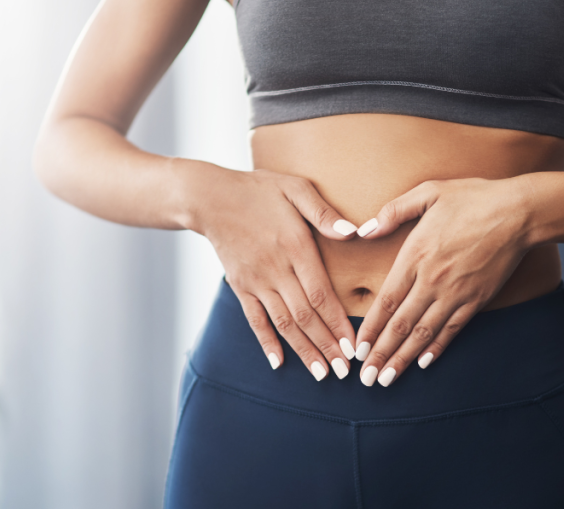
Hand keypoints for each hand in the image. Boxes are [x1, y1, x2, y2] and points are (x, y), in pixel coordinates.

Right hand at [188, 164, 359, 380]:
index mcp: (295, 246)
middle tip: (346, 371)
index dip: (338, 322)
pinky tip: (278, 362)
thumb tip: (353, 231)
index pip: (321, 293)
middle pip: (305, 315)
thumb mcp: (295, 189)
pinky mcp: (240, 286)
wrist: (210, 197)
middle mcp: (276, 269)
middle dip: (327, 346)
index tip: (353, 345)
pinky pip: (254, 319)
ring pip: (283, 323)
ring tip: (322, 373)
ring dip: (303, 350)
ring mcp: (256, 281)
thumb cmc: (259, 190)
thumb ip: (324, 213)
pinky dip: (266, 342)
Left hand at [352, 177, 533, 386]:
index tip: (358, 349)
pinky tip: (422, 362)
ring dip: (404, 359)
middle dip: (382, 354)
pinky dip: (436, 348)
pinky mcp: (477, 299)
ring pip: (424, 333)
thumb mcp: (428, 192)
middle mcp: (433, 280)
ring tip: (387, 380)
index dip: (371, 328)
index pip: (387, 300)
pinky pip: (452, 330)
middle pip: (401, 324)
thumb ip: (394, 211)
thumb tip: (366, 229)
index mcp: (416, 255)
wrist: (519, 213)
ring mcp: (456, 293)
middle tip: (366, 378)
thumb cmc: (472, 198)